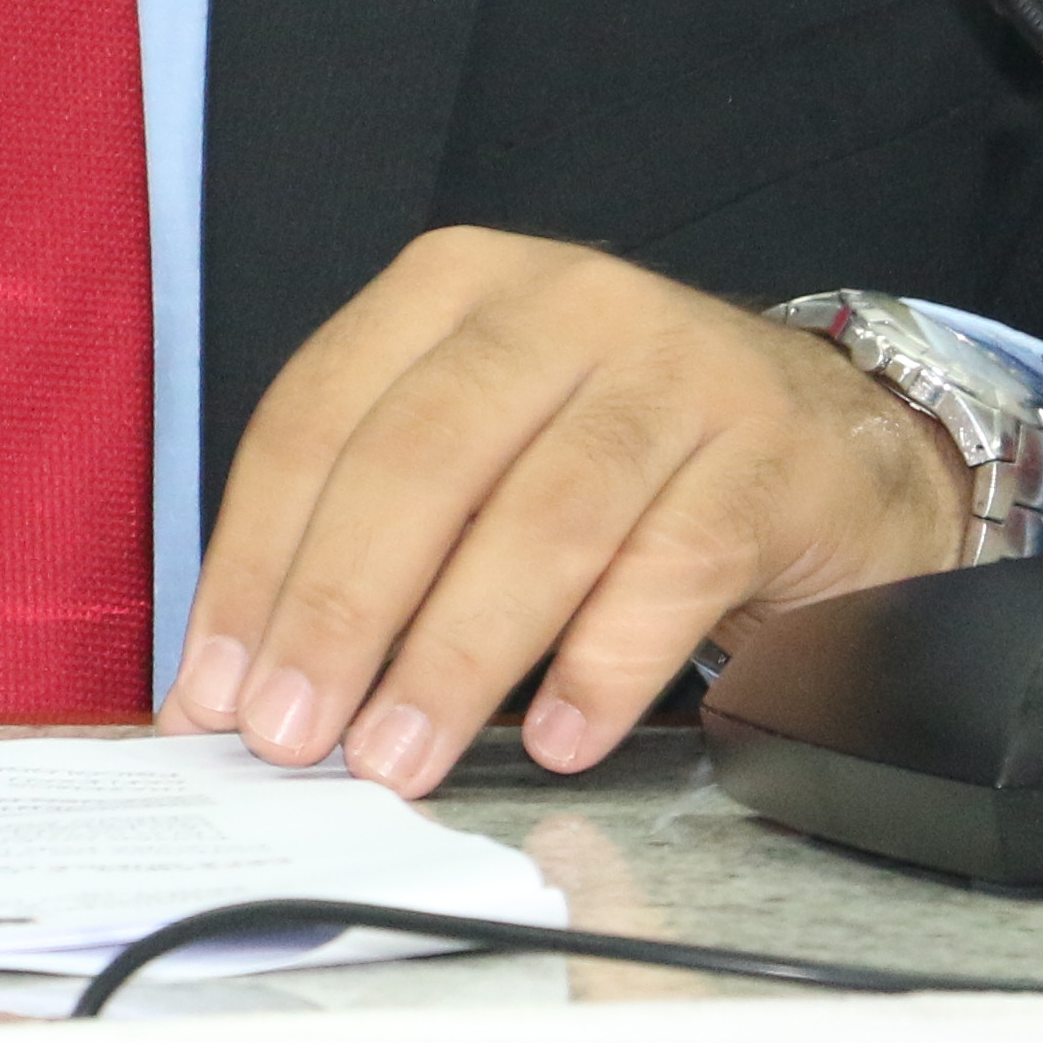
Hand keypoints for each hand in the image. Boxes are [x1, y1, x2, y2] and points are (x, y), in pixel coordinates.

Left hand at [159, 229, 971, 794]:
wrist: (827, 440)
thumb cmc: (616, 454)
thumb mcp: (481, 444)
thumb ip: (373, 530)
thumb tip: (249, 677)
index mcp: (455, 285)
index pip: (318, 418)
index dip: (256, 561)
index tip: (216, 684)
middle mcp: (562, 302)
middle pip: (419, 464)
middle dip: (339, 616)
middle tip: (292, 735)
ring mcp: (675, 370)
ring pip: (541, 521)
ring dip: (454, 657)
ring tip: (399, 758)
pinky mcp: (767, 454)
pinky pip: (672, 569)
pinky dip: (603, 666)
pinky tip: (556, 737)